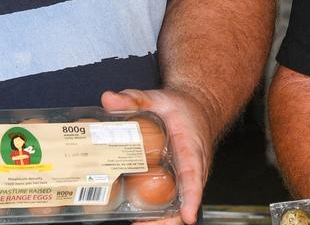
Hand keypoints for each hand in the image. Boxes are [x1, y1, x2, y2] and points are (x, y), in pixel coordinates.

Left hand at [102, 88, 212, 224]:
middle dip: (170, 220)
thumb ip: (133, 98)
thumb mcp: (158, 97)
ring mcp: (189, 179)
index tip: (187, 214)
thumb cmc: (183, 108)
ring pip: (181, 206)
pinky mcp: (181, 183)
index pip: (194, 174)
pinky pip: (175, 202)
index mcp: (191, 148)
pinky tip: (138, 219)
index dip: (191, 196)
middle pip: (188, 200)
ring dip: (162, 221)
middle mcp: (195, 168)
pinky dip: (160, 215)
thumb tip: (109, 99)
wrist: (200, 110)